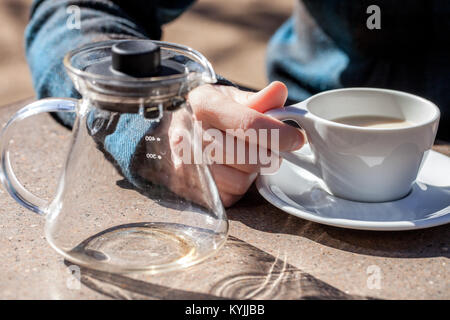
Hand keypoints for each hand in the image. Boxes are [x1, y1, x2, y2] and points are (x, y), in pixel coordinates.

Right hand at [187, 81, 304, 206]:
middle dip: (267, 153)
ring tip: (245, 156)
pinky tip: (232, 169)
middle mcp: (190, 133)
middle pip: (249, 156)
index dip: (278, 134)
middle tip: (266, 147)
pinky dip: (239, 184)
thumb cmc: (212, 114)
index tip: (296, 139)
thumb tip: (279, 92)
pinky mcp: (193, 188)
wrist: (180, 129)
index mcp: (203, 103)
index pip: (248, 123)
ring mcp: (187, 164)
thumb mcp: (232, 98)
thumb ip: (258, 98)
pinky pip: (232, 193)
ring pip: (242, 178)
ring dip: (253, 170)